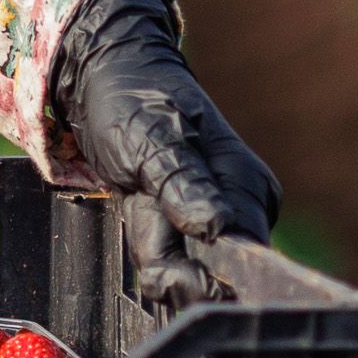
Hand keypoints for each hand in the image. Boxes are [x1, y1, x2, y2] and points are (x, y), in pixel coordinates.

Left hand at [53, 0, 280, 315]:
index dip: (206, 277)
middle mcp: (245, 207)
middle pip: (218, 276)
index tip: (163, 268)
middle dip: (172, 266)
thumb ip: (181, 184)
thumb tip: (218, 227)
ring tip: (139, 205)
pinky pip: (177, 260)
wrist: (111, 80)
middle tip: (141, 216)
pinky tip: (142, 213)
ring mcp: (223, 219)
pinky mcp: (199, 225)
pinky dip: (153, 248)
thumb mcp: (147, 139)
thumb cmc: (131, 102)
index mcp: (245, 183)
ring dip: (156, 254)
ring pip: (191, 272)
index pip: (246, 258)